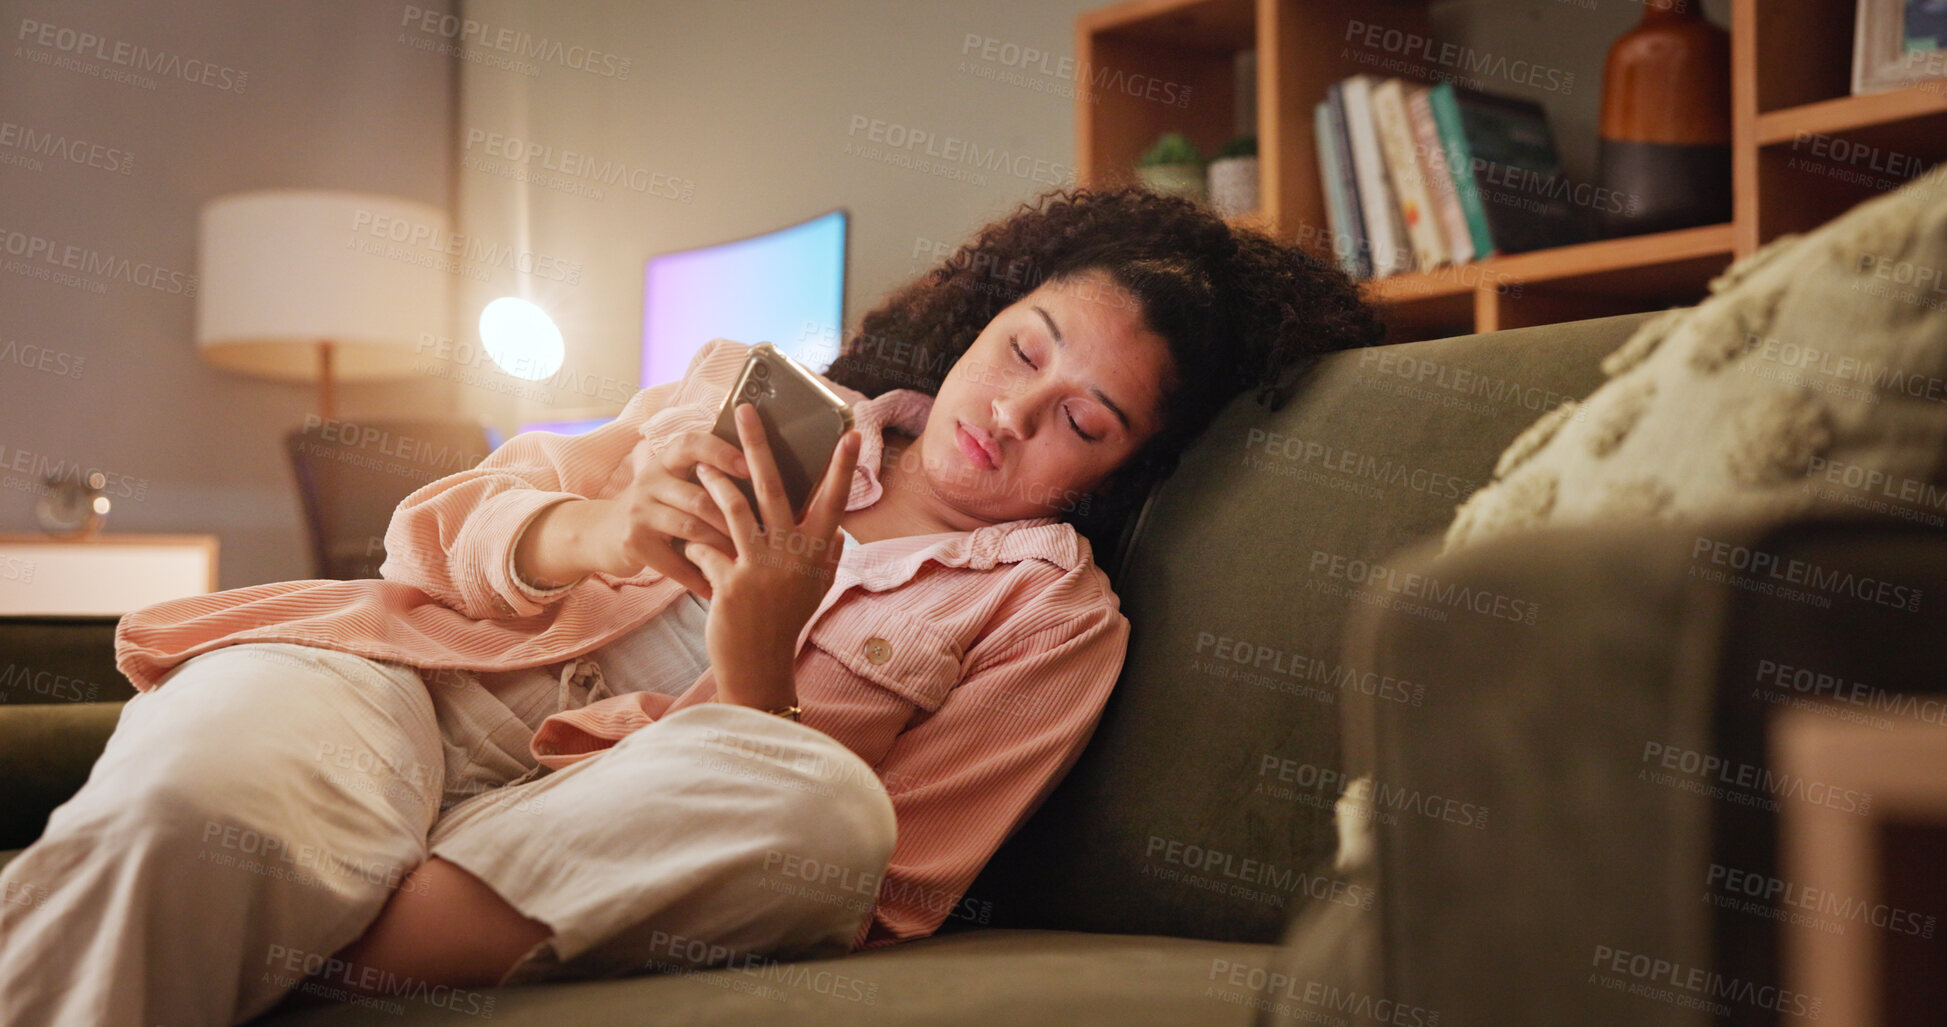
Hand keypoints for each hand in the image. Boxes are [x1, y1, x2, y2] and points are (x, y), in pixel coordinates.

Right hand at [514, 428, 751, 599]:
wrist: (603, 534)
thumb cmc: (658, 508)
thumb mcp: (675, 484)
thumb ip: (707, 477)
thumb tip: (764, 476)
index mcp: (667, 461)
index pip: (692, 444)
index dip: (721, 452)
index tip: (751, 465)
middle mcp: (650, 480)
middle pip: (699, 496)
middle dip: (734, 519)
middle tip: (764, 536)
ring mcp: (639, 511)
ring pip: (691, 528)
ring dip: (722, 548)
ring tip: (747, 562)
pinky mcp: (634, 542)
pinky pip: (674, 562)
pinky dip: (698, 578)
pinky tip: (717, 590)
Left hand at [687, 403, 860, 709]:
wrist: (759, 667)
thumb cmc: (787, 623)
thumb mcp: (816, 588)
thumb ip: (827, 555)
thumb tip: (837, 528)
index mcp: (817, 553)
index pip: (834, 501)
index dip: (842, 467)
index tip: (851, 433)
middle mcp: (792, 556)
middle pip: (775, 487)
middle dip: (758, 445)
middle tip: (747, 410)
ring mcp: (761, 569)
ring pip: (734, 508)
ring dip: (715, 481)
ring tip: (702, 462)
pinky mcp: (730, 584)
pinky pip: (708, 548)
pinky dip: (697, 544)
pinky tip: (687, 544)